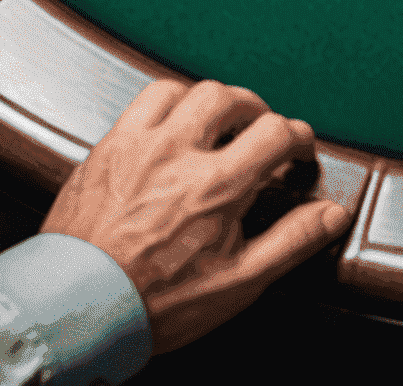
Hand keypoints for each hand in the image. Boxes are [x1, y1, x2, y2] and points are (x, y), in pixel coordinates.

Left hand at [42, 80, 351, 353]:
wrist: (71, 312)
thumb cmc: (150, 304)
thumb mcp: (237, 284)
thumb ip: (290, 242)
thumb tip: (331, 215)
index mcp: (215, 186)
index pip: (276, 133)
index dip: (298, 137)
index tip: (299, 150)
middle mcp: (177, 154)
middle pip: (231, 98)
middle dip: (255, 109)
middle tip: (261, 128)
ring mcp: (137, 146)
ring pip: (184, 89)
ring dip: (209, 99)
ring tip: (217, 119)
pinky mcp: (106, 148)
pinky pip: (141, 101)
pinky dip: (165, 102)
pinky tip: (170, 123)